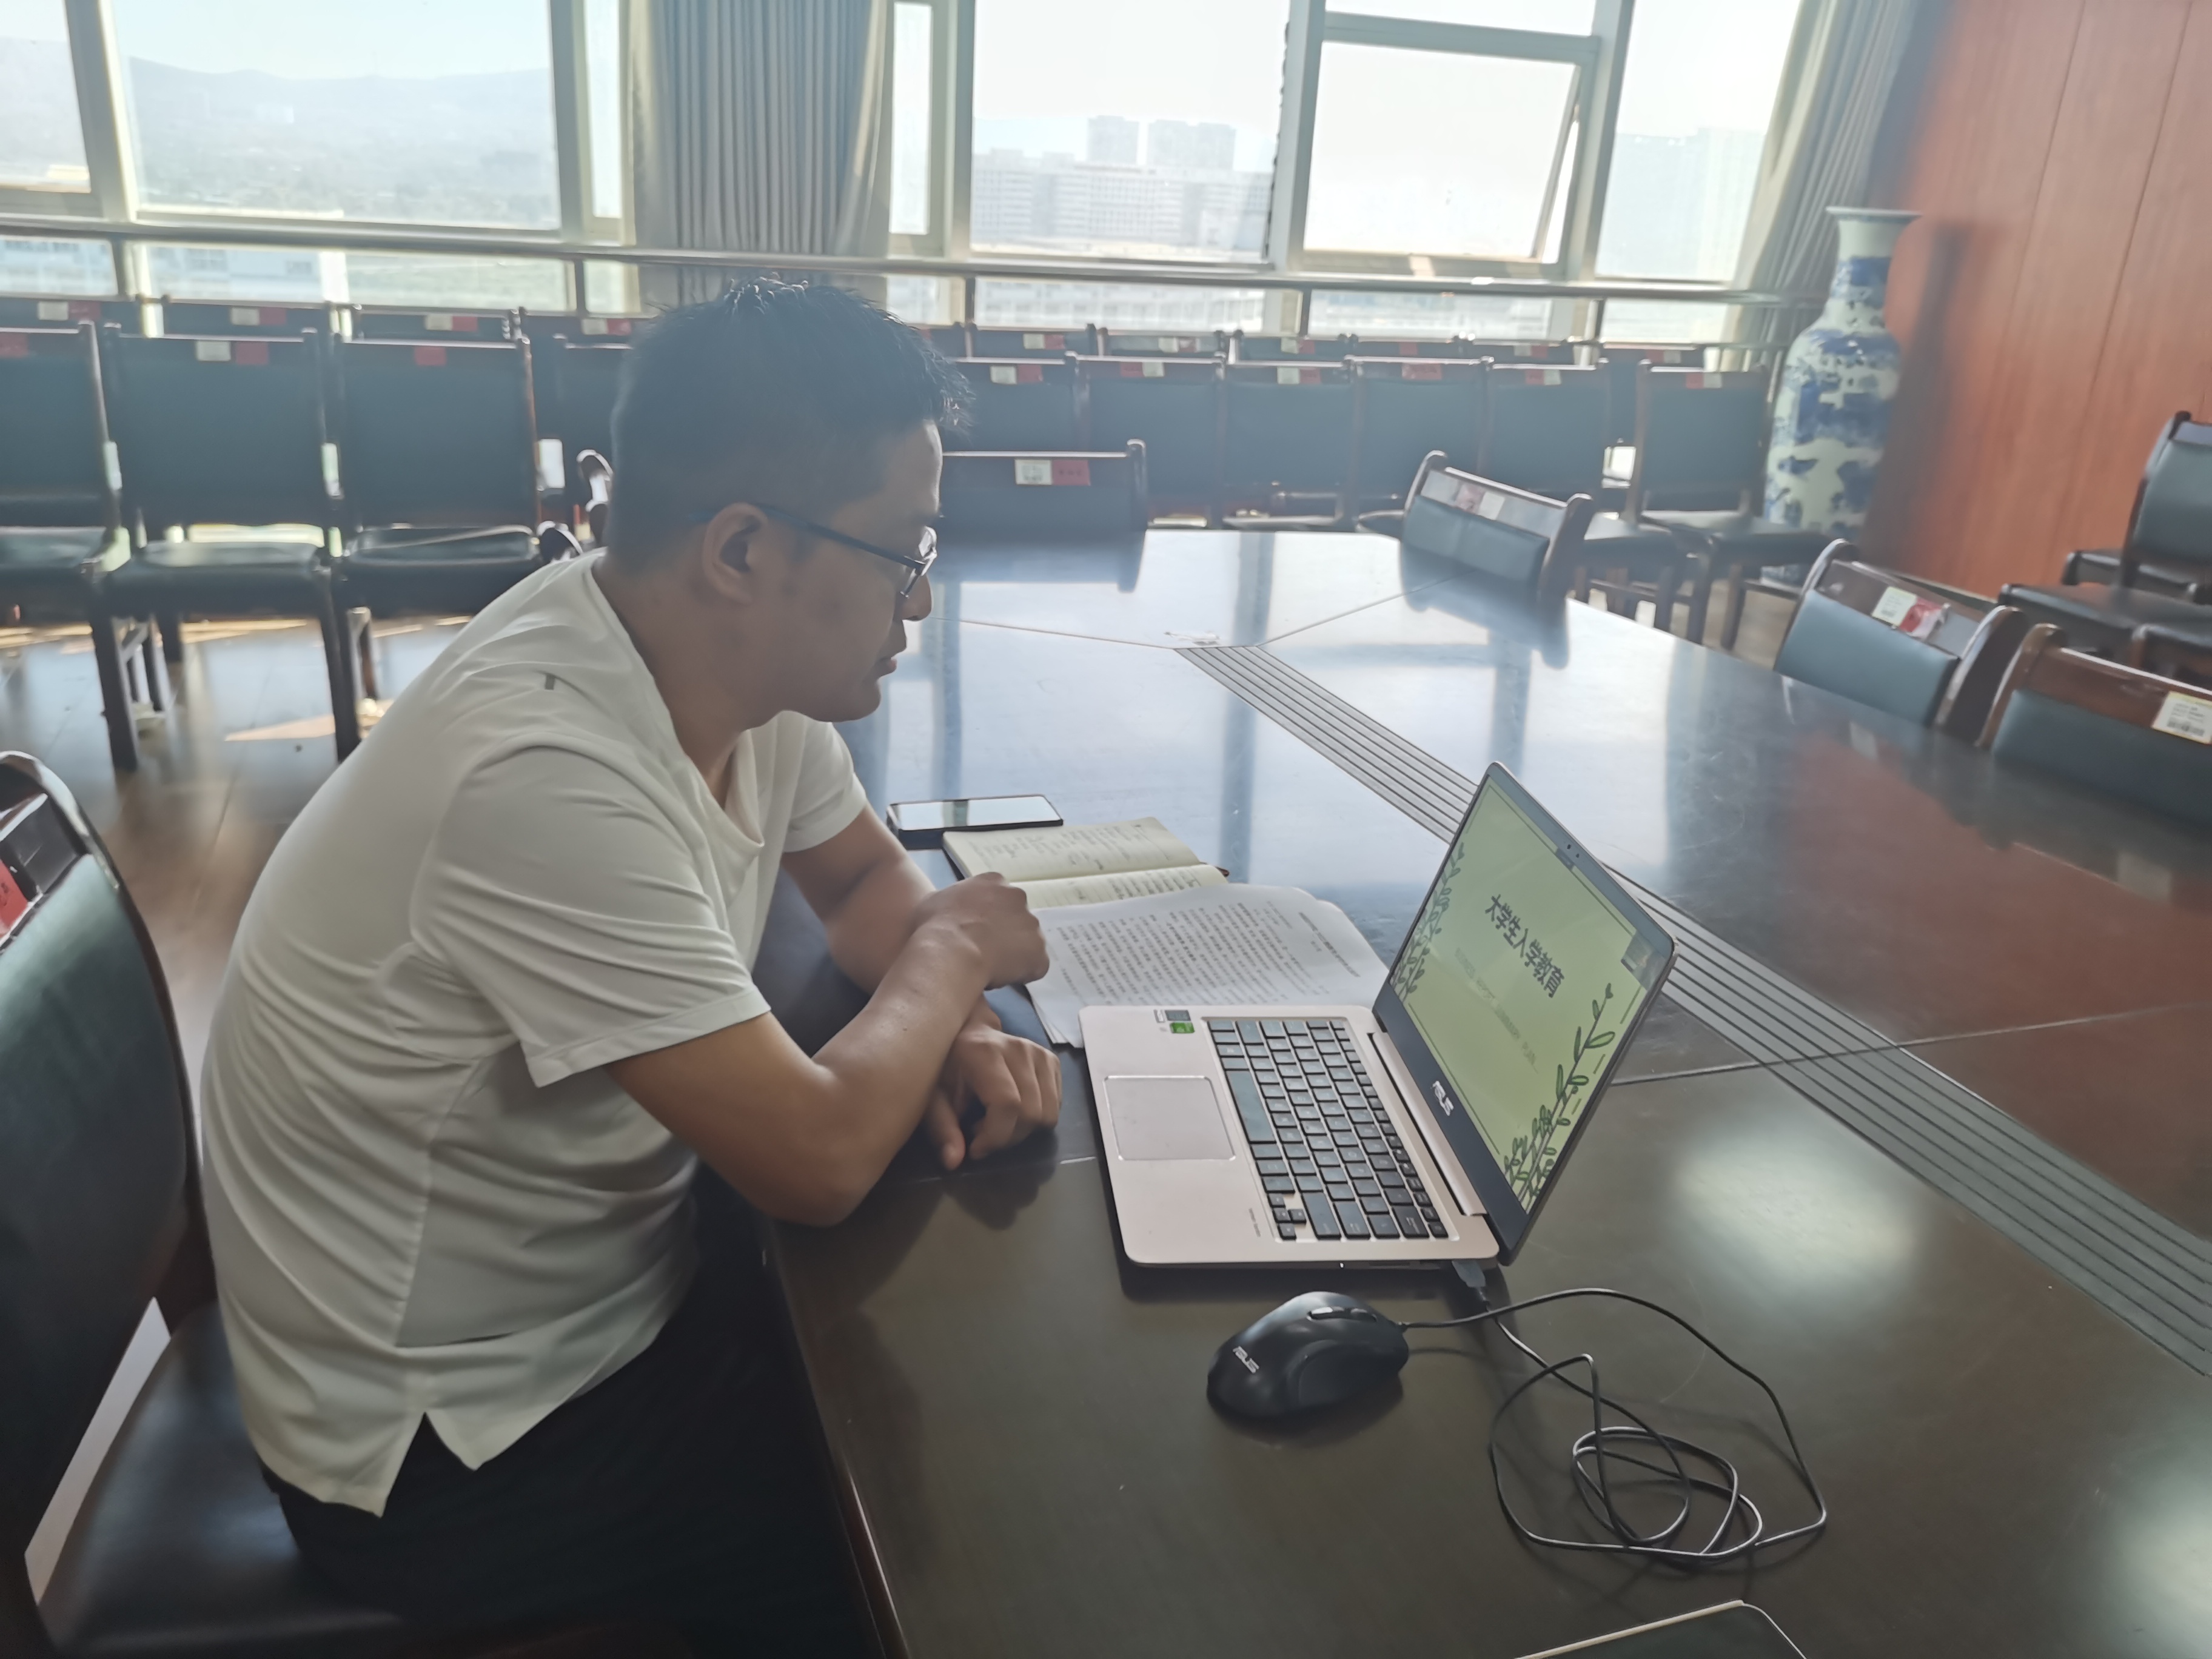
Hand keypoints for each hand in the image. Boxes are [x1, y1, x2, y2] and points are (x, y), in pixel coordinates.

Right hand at [912, 873, 1048, 987]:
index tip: (975, 932)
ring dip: (1013, 954)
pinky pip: (1034, 966)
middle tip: (983, 951)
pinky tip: (1000, 978)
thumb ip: (951, 903)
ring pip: (1027, 943)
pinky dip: (1021, 975)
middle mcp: (1018, 898)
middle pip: (1016, 918)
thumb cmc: (936, 925)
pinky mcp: (1040, 953)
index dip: (987, 919)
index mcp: (994, 882)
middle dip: (1004, 933)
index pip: (998, 899)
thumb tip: (950, 912)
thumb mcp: (934, 902)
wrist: (951, 950)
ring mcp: (1032, 925)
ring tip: (989, 968)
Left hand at [920, 1004, 1061, 1169]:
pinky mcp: (1051, 1060)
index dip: (996, 1136)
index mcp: (984, 1052)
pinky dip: (1036, 1119)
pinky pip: (1056, 1105)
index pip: (1007, 1104)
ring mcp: (1039, 1052)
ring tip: (996, 1121)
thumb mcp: (934, 1097)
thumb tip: (953, 1162)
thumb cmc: (946, 1065)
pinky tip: (1013, 1111)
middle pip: (1031, 1113)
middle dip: (1007, 1137)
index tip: (976, 1149)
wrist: (967, 1032)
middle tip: (982, 1134)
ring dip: (1023, 1130)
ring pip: (1048, 1113)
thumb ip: (942, 1128)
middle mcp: (1018, 1048)